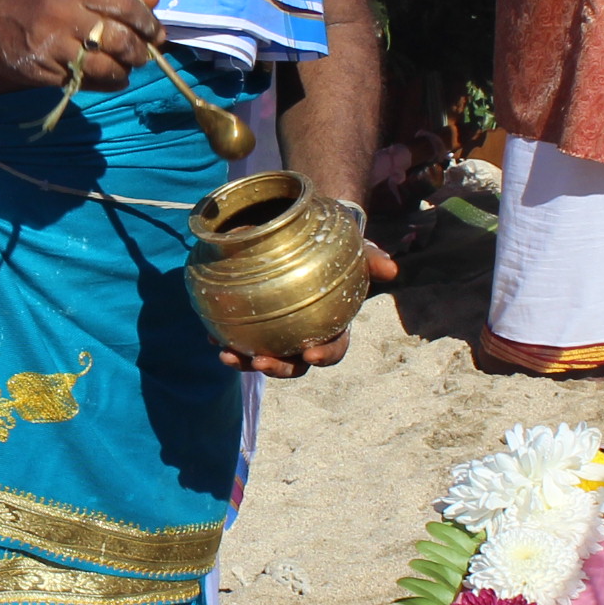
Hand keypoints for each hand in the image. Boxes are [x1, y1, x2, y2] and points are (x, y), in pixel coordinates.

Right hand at [0, 0, 164, 91]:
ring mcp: (53, 45)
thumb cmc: (34, 1)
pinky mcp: (45, 70)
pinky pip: (84, 81)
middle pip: (118, 38)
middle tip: (144, 55)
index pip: (124, 5)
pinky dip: (105, 83)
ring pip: (104, 65)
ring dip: (123, 71)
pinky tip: (111, 79)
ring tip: (127, 69)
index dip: (147, 22)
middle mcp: (64, 14)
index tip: (156, 33)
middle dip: (139, 52)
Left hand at [221, 245, 400, 377]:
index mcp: (332, 328)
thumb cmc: (335, 249)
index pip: (332, 351)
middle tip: (259, 362)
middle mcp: (304, 337)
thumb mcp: (354, 250)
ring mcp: (278, 334)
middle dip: (277, 369)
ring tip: (227, 354)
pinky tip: (211, 334)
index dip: (323, 356)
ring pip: (262, 358)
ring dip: (244, 362)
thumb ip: (371, 259)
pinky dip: (226, 339)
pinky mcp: (254, 325)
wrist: (306, 236)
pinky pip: (240, 338)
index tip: (310, 353)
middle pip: (294, 365)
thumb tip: (392, 269)